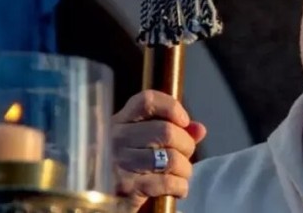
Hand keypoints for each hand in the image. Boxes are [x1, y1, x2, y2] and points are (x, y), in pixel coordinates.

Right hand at [112, 90, 206, 212]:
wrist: (103, 202)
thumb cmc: (131, 168)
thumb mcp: (146, 144)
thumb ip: (174, 132)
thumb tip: (199, 129)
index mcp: (119, 122)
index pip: (147, 100)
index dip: (171, 107)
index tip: (184, 121)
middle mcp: (115, 138)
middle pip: (166, 131)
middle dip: (187, 145)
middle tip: (185, 156)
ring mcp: (118, 163)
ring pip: (171, 158)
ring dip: (185, 169)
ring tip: (181, 175)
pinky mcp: (125, 188)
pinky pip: (167, 182)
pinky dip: (180, 186)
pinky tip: (177, 189)